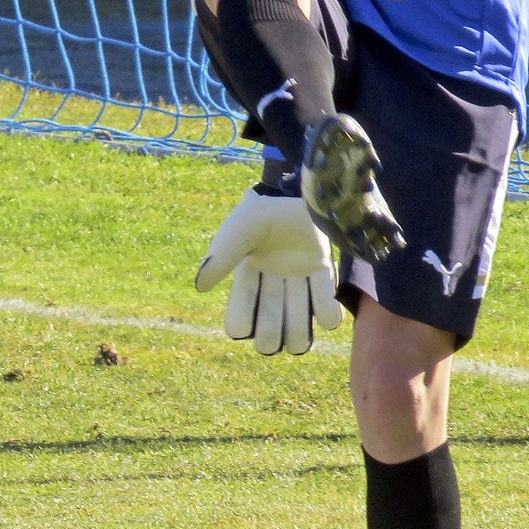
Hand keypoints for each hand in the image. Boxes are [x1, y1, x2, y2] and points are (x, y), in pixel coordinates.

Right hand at [195, 188, 342, 355]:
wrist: (297, 189)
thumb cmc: (263, 211)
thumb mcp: (239, 232)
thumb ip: (222, 257)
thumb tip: (200, 286)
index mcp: (247, 276)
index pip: (240, 314)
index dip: (240, 326)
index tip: (241, 327)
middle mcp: (272, 284)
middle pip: (269, 327)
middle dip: (269, 337)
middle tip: (271, 339)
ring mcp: (298, 279)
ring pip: (298, 325)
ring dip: (298, 336)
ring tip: (298, 336)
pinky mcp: (322, 270)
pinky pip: (327, 305)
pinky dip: (328, 316)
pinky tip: (326, 316)